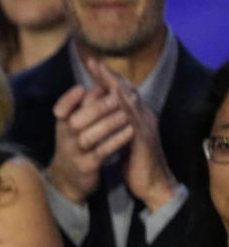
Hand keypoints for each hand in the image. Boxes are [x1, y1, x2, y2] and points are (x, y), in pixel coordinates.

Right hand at [47, 80, 132, 204]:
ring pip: (88, 136)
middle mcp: (65, 137)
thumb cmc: (76, 145)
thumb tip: (102, 83)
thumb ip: (85, 107)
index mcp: (62, 124)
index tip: (82, 88)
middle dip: (96, 108)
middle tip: (116, 97)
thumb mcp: (73, 126)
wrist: (69, 179)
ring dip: (108, 124)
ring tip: (125, 114)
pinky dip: (115, 141)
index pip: (59, 109)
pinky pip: (101, 152)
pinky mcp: (86, 166)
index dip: (68, 99)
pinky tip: (129, 132)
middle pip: (76, 121)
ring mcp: (75, 153)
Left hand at [86, 60, 177, 211]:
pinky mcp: (144, 137)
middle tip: (94, 61)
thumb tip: (101, 117)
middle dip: (109, 75)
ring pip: (129, 99)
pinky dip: (121, 103)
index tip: (93, 66)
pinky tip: (111, 94)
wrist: (152, 186)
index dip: (108, 80)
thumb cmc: (136, 164)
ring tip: (101, 70)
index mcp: (137, 118)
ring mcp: (145, 125)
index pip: (121, 94)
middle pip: (126, 90)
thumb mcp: (122, 141)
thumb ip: (115, 127)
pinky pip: (132, 116)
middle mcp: (143, 117)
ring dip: (114, 83)